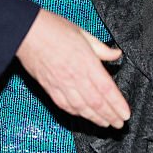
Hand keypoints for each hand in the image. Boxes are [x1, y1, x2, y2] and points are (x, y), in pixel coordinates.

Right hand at [15, 10, 129, 128]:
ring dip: (95, 118)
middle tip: (119, 124)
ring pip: (82, 108)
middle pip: (96, 103)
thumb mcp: (83, 33)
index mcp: (86, 62)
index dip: (118, 104)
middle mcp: (75, 76)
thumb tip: (116, 54)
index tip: (126, 114)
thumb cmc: (53, 28)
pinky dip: (76, 113)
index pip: (107, 89)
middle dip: (110, 116)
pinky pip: (65, 105)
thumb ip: (101, 48)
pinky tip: (83, 115)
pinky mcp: (49, 87)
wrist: (26, 32)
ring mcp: (61, 84)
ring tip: (105, 124)